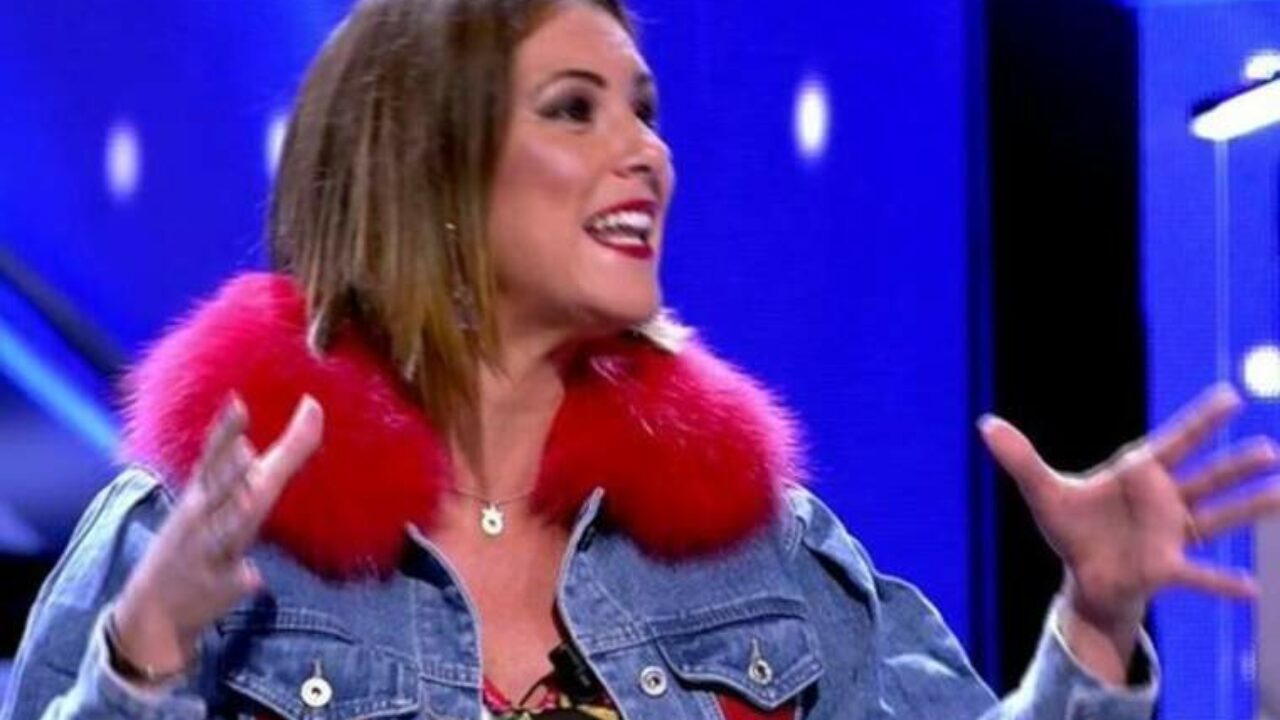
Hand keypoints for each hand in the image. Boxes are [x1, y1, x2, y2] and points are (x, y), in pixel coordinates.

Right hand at [112, 393, 323, 680]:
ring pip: (223, 533)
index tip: (236, 401)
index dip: (226, 430)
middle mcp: (201, 519)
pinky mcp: (214, 588)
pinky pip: (232, 583)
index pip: (214, 456)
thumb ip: (260, 464)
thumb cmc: (195, 544)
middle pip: (219, 489)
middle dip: (229, 465)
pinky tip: (251, 576)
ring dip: (234, 516)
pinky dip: (240, 579)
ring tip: (251, 499)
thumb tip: (295, 419)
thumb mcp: (220, 502)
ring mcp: (205, 553)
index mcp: (203, 494)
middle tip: (242, 437)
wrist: (152, 614)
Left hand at [980, 384, 1279, 677]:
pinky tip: (1251, 588)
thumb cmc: (1072, 528)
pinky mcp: (1166, 568)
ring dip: (1247, 507)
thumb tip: (985, 425)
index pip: (1174, 441)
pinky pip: (1199, 575)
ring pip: (1216, 517)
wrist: (1084, 576)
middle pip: (1205, 478)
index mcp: (1138, 475)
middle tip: (1270, 448)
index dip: (1200, 421)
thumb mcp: (1042, 492)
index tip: (1230, 396)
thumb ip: (1020, 459)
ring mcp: (1170, 534)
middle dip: (1234, 465)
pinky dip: (1222, 582)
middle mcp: (1163, 501)